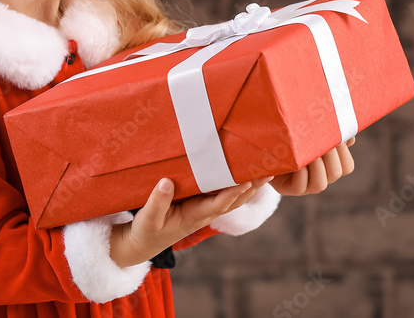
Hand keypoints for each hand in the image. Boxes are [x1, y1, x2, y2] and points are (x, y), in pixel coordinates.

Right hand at [110, 176, 272, 267]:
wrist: (144, 243)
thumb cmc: (146, 231)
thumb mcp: (148, 219)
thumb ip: (157, 201)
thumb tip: (166, 182)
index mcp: (194, 216)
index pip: (219, 204)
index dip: (233, 193)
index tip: (247, 181)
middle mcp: (204, 213)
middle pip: (234, 200)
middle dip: (251, 187)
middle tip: (268, 170)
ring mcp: (204, 209)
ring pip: (232, 198)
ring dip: (249, 186)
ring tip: (265, 169)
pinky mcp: (199, 204)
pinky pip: (222, 194)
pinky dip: (236, 184)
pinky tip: (244, 173)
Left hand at [270, 137, 355, 195]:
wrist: (263, 145)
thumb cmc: (289, 135)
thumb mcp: (308, 132)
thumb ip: (328, 133)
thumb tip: (350, 139)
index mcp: (329, 165)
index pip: (347, 166)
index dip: (343, 152)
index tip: (333, 135)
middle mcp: (320, 177)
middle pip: (337, 173)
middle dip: (329, 155)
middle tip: (318, 139)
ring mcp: (305, 186)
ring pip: (321, 184)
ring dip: (315, 165)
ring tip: (307, 150)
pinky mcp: (289, 189)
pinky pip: (301, 186)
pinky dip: (300, 173)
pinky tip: (295, 160)